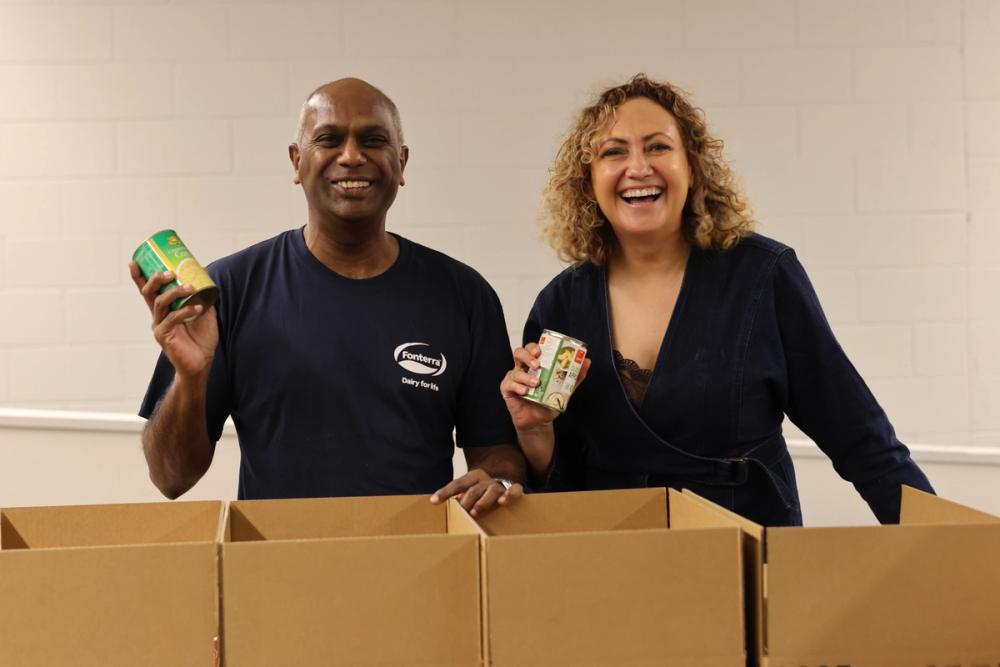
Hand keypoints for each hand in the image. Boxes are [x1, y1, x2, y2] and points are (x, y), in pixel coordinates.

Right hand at [129, 261, 217, 377]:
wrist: (202, 362)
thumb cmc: (201, 338)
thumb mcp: (204, 312)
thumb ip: (203, 296)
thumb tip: (204, 273)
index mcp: (164, 309)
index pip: (148, 290)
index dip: (139, 276)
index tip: (134, 261)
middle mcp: (158, 316)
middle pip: (148, 293)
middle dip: (156, 279)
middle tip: (170, 272)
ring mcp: (159, 326)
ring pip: (160, 303)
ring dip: (174, 292)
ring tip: (190, 287)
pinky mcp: (164, 336)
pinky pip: (172, 319)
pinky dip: (185, 311)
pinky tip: (198, 308)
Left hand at [429, 468, 523, 515]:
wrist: (507, 475)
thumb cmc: (484, 489)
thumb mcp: (470, 489)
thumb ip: (459, 496)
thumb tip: (440, 505)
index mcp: (473, 477)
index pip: (457, 484)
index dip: (445, 492)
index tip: (433, 501)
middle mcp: (486, 479)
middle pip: (473, 489)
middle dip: (465, 500)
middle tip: (459, 511)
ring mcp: (500, 484)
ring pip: (491, 490)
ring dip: (482, 501)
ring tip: (474, 511)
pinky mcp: (514, 488)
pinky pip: (514, 490)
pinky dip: (509, 495)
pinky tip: (503, 501)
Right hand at [500, 343, 591, 431]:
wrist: (538, 422)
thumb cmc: (548, 403)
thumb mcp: (564, 390)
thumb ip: (574, 377)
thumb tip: (587, 362)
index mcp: (534, 365)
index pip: (531, 349)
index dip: (533, 347)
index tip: (540, 351)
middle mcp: (523, 369)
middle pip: (519, 353)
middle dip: (527, 356)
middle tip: (537, 364)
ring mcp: (514, 378)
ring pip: (515, 370)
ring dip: (526, 376)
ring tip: (536, 383)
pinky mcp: (507, 390)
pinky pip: (509, 384)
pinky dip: (518, 386)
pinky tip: (525, 392)